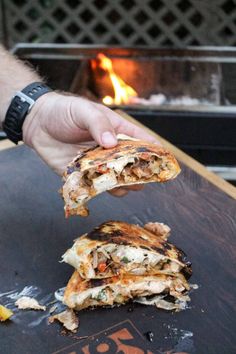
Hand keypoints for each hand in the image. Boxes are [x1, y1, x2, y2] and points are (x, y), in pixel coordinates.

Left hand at [23, 92, 158, 193]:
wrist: (37, 122)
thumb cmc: (64, 111)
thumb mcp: (84, 111)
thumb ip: (98, 125)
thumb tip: (111, 144)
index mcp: (116, 130)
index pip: (141, 141)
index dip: (154, 151)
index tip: (165, 162)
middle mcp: (110, 149)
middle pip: (132, 164)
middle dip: (140, 173)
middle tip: (143, 179)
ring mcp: (97, 163)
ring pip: (117, 179)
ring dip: (122, 184)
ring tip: (125, 186)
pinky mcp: (82, 175)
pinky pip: (96, 186)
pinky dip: (101, 190)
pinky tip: (104, 189)